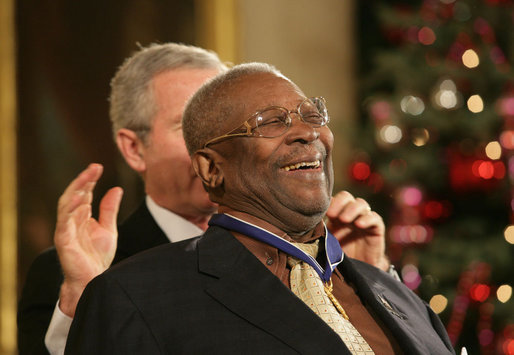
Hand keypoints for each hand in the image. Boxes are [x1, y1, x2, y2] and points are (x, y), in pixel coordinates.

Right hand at [55, 164, 122, 316]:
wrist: (93, 279)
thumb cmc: (97, 256)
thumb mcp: (108, 229)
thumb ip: (110, 210)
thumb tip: (116, 188)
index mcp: (82, 216)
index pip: (84, 193)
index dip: (90, 180)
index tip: (98, 167)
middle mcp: (72, 219)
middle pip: (75, 194)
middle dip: (83, 180)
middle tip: (94, 167)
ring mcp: (66, 229)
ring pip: (66, 204)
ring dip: (76, 189)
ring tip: (87, 177)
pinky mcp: (63, 239)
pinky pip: (64, 221)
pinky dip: (70, 208)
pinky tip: (79, 198)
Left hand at [325, 191, 388, 270]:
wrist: (356, 271)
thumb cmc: (339, 256)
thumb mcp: (327, 243)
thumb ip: (320, 232)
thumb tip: (307, 223)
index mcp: (336, 215)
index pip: (333, 199)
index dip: (328, 203)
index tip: (322, 212)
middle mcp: (350, 213)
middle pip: (346, 197)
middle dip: (339, 203)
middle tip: (332, 215)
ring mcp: (364, 219)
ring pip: (361, 204)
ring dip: (352, 209)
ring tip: (344, 220)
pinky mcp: (376, 228)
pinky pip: (375, 218)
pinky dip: (367, 218)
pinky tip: (359, 224)